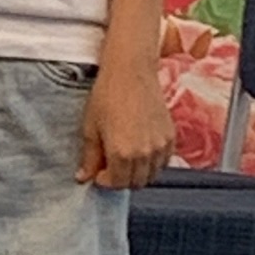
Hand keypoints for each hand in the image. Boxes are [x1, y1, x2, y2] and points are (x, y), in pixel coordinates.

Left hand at [77, 59, 173, 190]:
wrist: (131, 71)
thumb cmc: (108, 95)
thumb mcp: (90, 127)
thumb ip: (89, 157)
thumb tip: (83, 177)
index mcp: (122, 153)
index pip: (117, 183)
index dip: (105, 181)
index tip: (99, 173)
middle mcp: (145, 153)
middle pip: (136, 182)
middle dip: (121, 179)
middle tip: (110, 165)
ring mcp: (161, 145)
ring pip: (151, 174)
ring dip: (137, 172)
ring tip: (125, 157)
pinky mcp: (171, 136)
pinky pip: (163, 161)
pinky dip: (152, 162)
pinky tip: (140, 149)